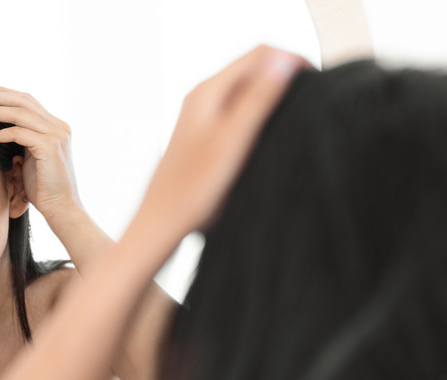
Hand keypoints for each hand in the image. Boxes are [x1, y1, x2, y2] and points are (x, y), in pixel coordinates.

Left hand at [0, 83, 79, 221]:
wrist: (62, 209)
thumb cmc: (44, 189)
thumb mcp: (32, 158)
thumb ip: (23, 140)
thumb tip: (1, 129)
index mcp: (56, 126)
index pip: (27, 101)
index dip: (4, 92)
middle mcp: (58, 126)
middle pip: (22, 100)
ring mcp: (56, 135)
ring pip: (18, 113)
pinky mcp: (49, 146)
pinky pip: (17, 133)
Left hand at [130, 45, 308, 248]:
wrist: (164, 221)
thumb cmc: (193, 188)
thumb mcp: (232, 140)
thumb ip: (257, 100)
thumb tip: (284, 62)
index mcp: (208, 91)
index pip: (261, 54)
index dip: (293, 61)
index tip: (318, 85)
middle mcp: (204, 97)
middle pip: (255, 69)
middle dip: (287, 77)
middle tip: (314, 103)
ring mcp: (205, 115)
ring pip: (249, 90)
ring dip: (276, 97)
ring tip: (298, 119)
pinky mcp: (208, 134)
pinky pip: (241, 111)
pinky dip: (262, 115)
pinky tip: (275, 136)